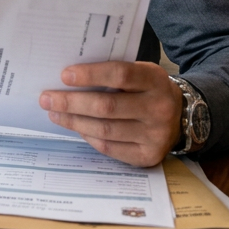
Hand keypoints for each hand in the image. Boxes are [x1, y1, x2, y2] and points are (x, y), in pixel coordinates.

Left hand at [39, 61, 183, 166]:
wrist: (181, 116)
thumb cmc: (148, 89)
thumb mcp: (140, 73)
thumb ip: (113, 73)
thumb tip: (69, 78)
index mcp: (155, 81)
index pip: (120, 75)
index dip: (91, 75)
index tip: (64, 76)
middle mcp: (158, 109)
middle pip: (107, 107)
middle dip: (72, 103)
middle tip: (47, 98)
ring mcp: (155, 135)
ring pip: (105, 129)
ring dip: (74, 121)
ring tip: (54, 113)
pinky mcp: (148, 156)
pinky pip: (109, 147)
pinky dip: (88, 137)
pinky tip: (76, 127)